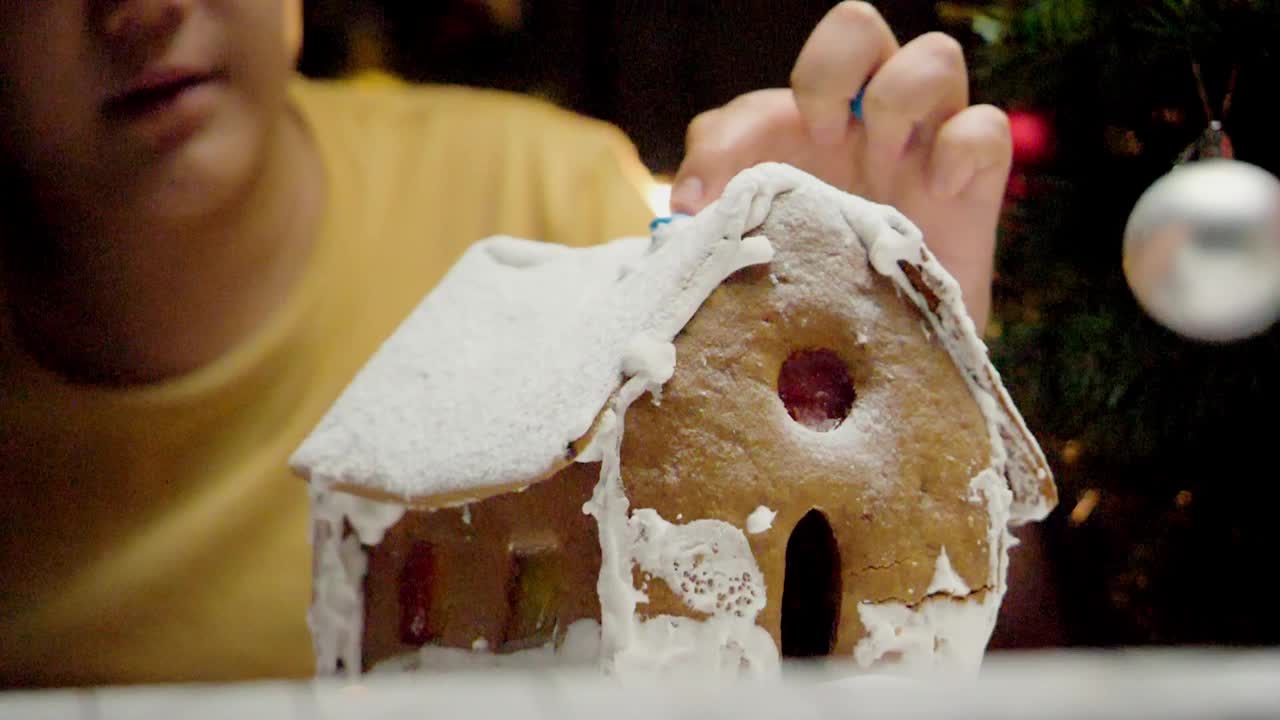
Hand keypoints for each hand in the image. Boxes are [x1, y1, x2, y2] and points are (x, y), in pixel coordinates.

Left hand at [671, 1, 1010, 327]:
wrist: (878, 360)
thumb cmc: (816, 289)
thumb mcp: (757, 246)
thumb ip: (718, 211)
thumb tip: (686, 208)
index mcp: (809, 129)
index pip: (763, 94)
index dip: (736, 129)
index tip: (712, 195)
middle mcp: (869, 119)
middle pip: (857, 27)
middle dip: (829, 70)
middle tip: (816, 141)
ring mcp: (927, 143)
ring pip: (935, 57)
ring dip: (897, 101)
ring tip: (878, 170)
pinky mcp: (976, 183)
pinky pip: (988, 127)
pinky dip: (963, 147)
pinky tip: (939, 190)